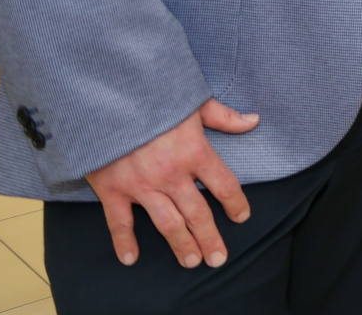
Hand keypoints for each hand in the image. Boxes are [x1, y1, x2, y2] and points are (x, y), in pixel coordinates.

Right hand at [85, 99, 259, 267]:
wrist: (107, 98)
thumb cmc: (154, 98)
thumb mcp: (194, 102)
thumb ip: (224, 116)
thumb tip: (254, 121)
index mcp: (195, 152)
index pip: (224, 185)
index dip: (236, 204)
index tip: (242, 217)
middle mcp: (172, 174)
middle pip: (197, 213)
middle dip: (210, 238)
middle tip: (218, 258)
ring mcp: (142, 185)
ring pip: (167, 223)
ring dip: (181, 245)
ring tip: (192, 262)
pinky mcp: (113, 190)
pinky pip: (120, 222)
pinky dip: (124, 242)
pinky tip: (131, 259)